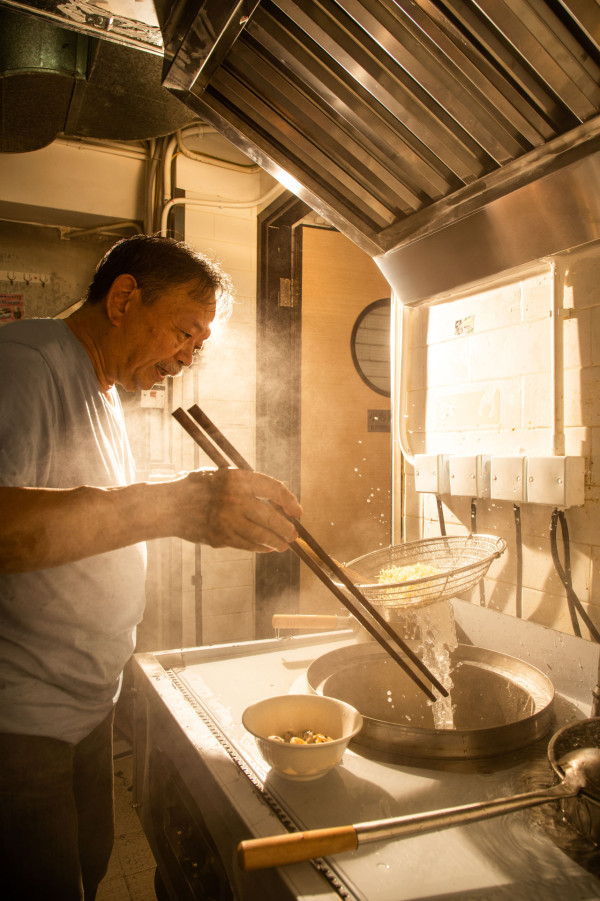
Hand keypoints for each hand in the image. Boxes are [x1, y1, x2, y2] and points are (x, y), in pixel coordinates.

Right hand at [169, 468, 301, 552]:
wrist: (169, 505)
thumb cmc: (198, 487)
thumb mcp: (223, 476)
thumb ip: (248, 485)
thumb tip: (278, 502)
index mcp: (238, 478)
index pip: (273, 489)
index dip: (289, 501)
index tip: (298, 511)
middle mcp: (235, 499)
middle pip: (271, 517)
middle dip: (286, 528)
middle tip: (293, 534)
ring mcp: (227, 520)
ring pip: (261, 535)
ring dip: (276, 542)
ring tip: (283, 546)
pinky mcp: (220, 537)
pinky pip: (247, 545)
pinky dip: (259, 548)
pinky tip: (266, 548)